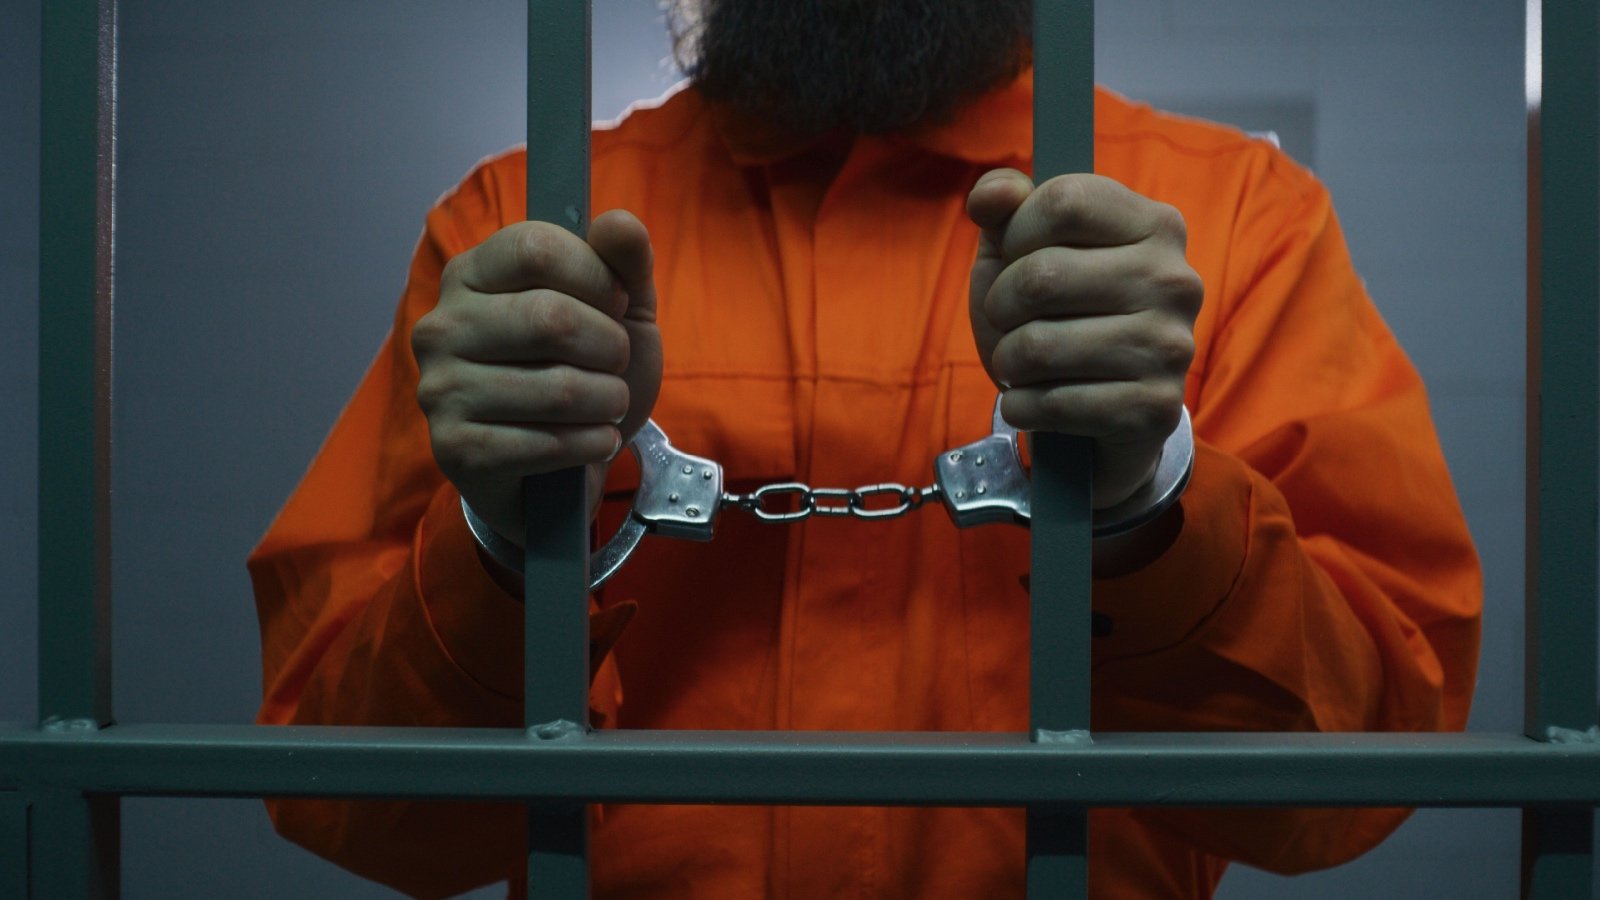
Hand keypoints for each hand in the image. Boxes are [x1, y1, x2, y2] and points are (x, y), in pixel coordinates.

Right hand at [412, 210, 662, 543]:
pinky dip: (591, 444)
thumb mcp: (619, 313)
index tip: (616, 304)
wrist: (559, 469)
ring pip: (557, 388)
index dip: (596, 276)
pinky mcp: (454, 449)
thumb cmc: (584, 374)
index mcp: (472, 274)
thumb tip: (619, 222)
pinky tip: (595, 440)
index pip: (536, 248)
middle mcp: (442, 325)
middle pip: (550, 318)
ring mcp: (441, 389)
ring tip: (608, 404)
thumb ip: (624, 264)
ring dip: (607, 401)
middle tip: (616, 364)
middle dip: (610, 347)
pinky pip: (544, 443)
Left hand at [967, 170, 1200, 508]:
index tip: (1014, 257)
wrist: (1101, 411)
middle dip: (999, 305)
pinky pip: (1051, 404)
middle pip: (1040, 276)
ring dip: (1007, 360)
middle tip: (1008, 320)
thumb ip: (1005, 207)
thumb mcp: (1024, 249)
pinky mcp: (1154, 408)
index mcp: (1155, 224)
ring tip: (1020, 363)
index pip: (1063, 202)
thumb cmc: (1056, 314)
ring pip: (1037, 346)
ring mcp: (1170, 347)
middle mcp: (1175, 280)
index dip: (1015, 233)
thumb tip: (991, 196)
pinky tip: (1034, 399)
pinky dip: (1021, 406)